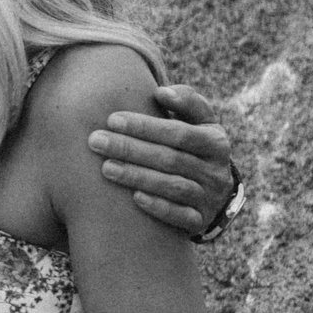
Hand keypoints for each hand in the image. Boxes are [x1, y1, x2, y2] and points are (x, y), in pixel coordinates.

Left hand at [87, 83, 235, 234]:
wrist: (211, 189)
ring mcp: (210, 198)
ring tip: (105, 167)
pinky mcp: (200, 220)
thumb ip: (185, 102)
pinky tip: (134, 198)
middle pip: (171, 159)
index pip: (179, 132)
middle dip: (130, 149)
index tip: (111, 119)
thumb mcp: (198, 122)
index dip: (145, 126)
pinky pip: (181, 217)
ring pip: (174, 187)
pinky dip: (159, 207)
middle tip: (96, 141)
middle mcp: (217, 171)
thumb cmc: (192, 145)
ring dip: (138, 176)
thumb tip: (161, 92)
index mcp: (216, 141)